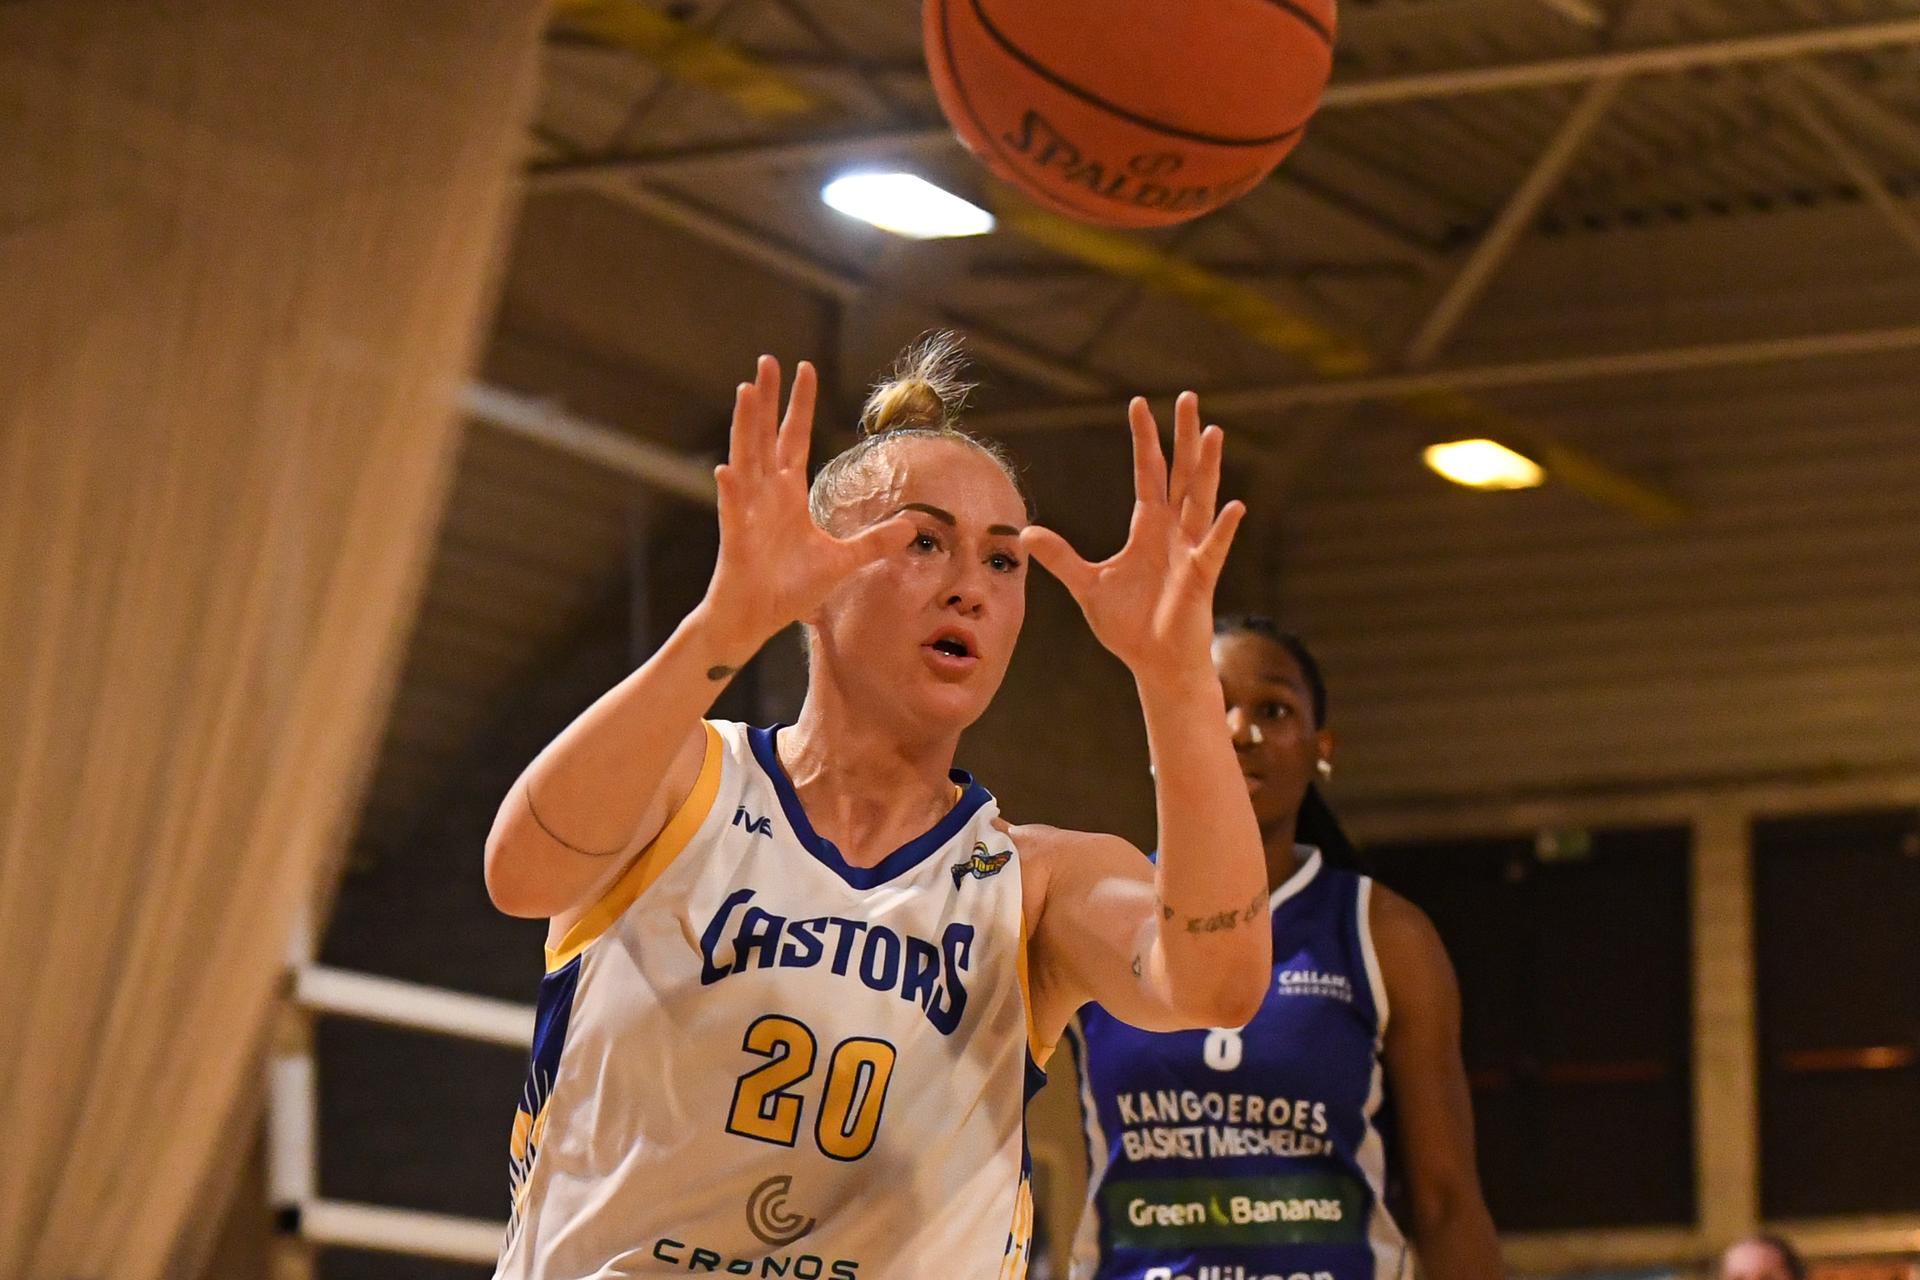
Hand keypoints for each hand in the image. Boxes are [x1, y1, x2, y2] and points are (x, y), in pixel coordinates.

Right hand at [698, 356, 912, 663]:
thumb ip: (874, 541)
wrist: (756, 617)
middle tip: (768, 360)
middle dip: (767, 399)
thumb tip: (912, 526)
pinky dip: (732, 490)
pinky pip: (734, 510)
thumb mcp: (842, 561)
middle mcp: (766, 494)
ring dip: (745, 426)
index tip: (804, 369)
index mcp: (788, 494)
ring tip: (746, 391)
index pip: (795, 439)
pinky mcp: (737, 537)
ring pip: (746, 458)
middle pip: (766, 436)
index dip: (799, 405)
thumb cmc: (790, 587)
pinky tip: (727, 469)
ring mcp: (749, 511)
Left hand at [1021, 392, 1243, 683]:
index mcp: (1149, 528)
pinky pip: (1212, 549)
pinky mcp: (1200, 578)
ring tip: (1212, 432)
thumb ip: (1061, 558)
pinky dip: (1221, 529)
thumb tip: (1025, 534)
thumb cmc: (1129, 626)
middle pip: (1180, 474)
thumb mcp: (1087, 585)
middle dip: (1182, 437)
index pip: (1149, 473)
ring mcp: (1190, 552)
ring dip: (1207, 468)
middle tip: (1189, 397)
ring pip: (1200, 499)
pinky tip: (1233, 506)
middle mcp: (1174, 532)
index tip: (1140, 404)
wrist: (1155, 663)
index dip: (1145, 440)